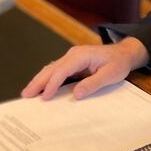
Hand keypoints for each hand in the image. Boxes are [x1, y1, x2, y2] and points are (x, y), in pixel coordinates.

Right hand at [21, 37, 148, 99]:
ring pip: (52, 69)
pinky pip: (57, 71)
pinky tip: (41, 88)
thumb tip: (76, 94)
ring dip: (40, 80)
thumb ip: (93, 83)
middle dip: (38, 82)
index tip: (45, 97)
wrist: (124, 53)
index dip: (52, 84)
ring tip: (28, 93)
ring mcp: (72, 58)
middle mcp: (73, 55)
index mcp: (81, 55)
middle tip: (25, 95)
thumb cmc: (118, 63)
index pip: (62, 70)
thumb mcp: (111, 74)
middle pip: (52, 68)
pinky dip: (48, 79)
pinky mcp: (73, 64)